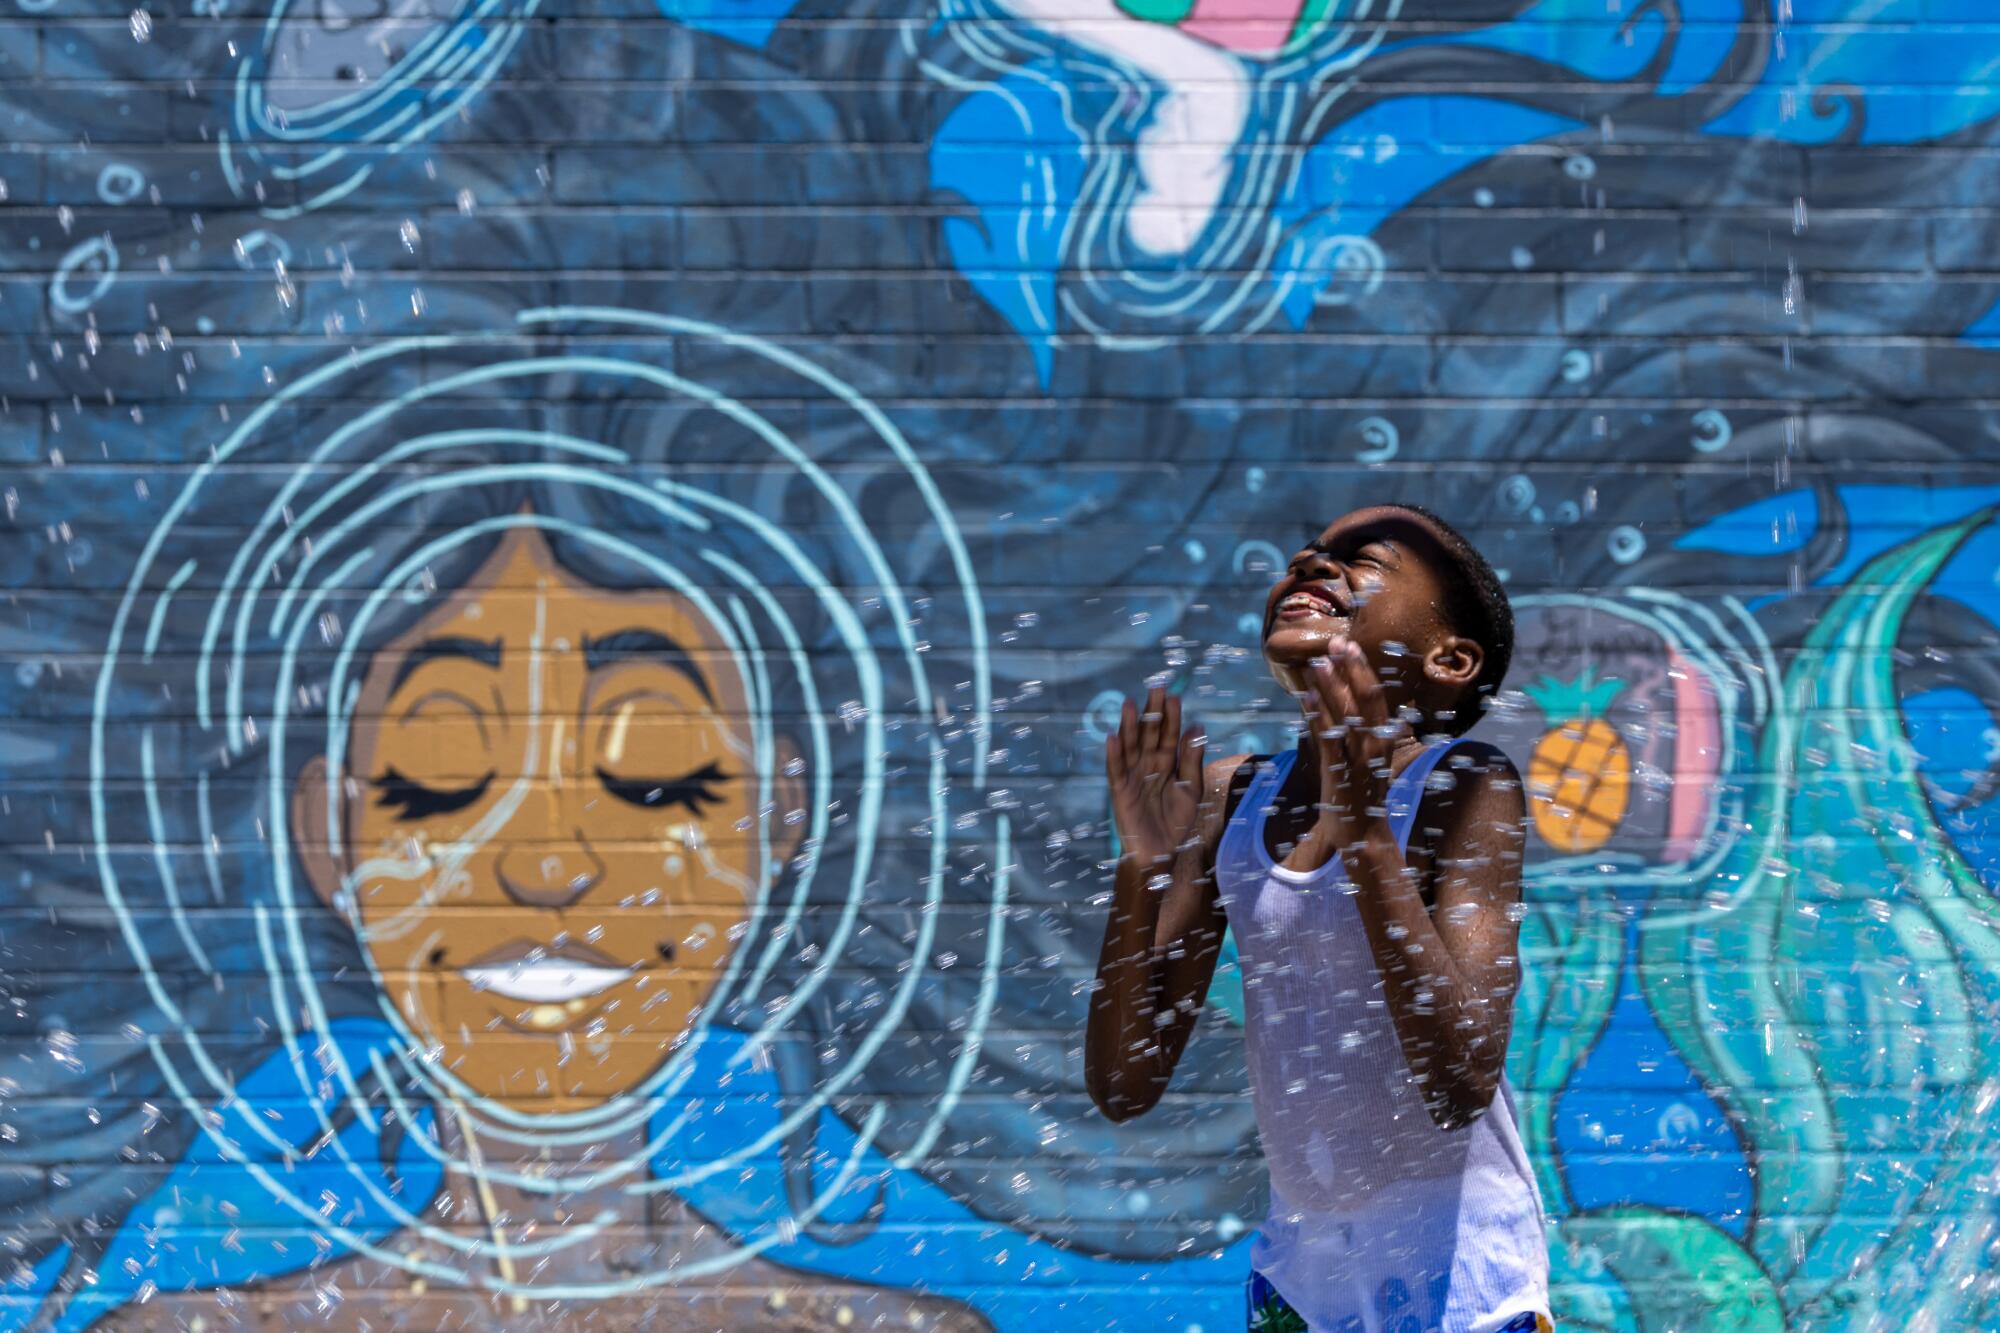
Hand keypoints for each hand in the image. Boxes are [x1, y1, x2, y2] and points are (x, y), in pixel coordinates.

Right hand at [1106, 686, 1204, 868]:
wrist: (1161, 853)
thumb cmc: (1177, 821)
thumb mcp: (1192, 789)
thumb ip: (1192, 760)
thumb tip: (1197, 727)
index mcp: (1167, 762)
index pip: (1168, 734)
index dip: (1171, 717)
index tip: (1174, 697)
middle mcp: (1147, 764)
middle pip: (1149, 734)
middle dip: (1152, 713)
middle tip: (1155, 689)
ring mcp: (1132, 776)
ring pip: (1130, 746)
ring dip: (1129, 726)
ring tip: (1131, 705)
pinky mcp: (1120, 791)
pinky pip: (1115, 770)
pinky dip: (1113, 755)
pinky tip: (1113, 738)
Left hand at [1304, 641, 1406, 851]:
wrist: (1364, 837)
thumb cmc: (1360, 795)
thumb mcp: (1363, 760)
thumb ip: (1354, 733)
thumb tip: (1337, 703)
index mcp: (1383, 740)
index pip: (1375, 698)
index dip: (1362, 670)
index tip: (1349, 646)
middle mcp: (1375, 746)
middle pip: (1367, 700)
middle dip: (1352, 670)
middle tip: (1336, 643)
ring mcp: (1359, 760)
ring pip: (1348, 716)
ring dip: (1332, 687)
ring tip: (1317, 663)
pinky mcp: (1340, 774)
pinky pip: (1329, 739)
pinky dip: (1319, 716)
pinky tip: (1307, 696)